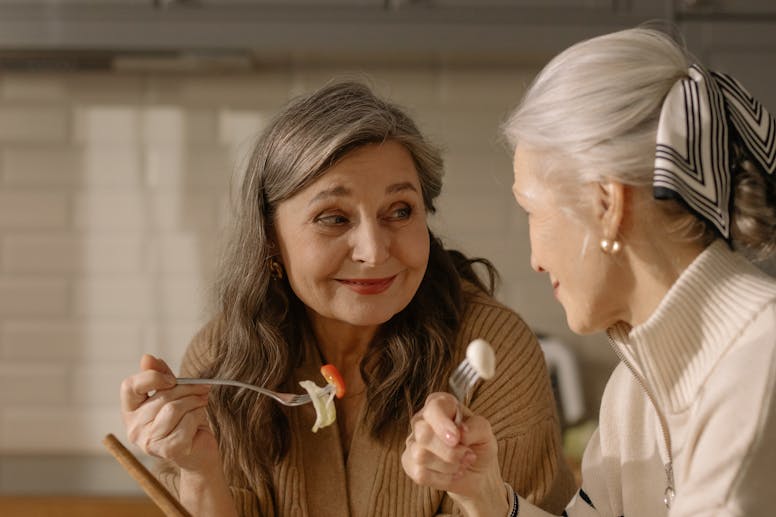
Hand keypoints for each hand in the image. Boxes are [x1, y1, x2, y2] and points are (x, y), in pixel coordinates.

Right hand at [120, 354, 218, 473]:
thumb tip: (147, 357)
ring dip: (195, 402)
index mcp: (130, 411)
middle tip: (203, 389)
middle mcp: (134, 428)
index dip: (151, 377)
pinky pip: (186, 422)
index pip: (129, 386)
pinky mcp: (167, 450)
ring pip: (174, 408)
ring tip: (201, 404)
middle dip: (188, 388)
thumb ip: (160, 375)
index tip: (171, 379)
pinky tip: (199, 422)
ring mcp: (148, 441)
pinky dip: (198, 417)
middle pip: (161, 395)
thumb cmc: (185, 420)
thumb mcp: (172, 393)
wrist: (200, 451)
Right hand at [402, 393, 508, 515]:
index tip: (457, 439)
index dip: (443, 424)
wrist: (478, 472)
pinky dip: (442, 478)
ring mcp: (413, 441)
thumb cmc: (479, 445)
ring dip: (448, 465)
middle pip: (424, 434)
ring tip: (462, 464)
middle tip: (468, 455)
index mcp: (440, 404)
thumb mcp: (485, 432)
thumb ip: (476, 427)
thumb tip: (460, 433)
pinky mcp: (409, 462)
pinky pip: (420, 473)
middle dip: (449, 451)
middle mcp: (422, 420)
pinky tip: (452, 474)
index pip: (433, 408)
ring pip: (421, 455)